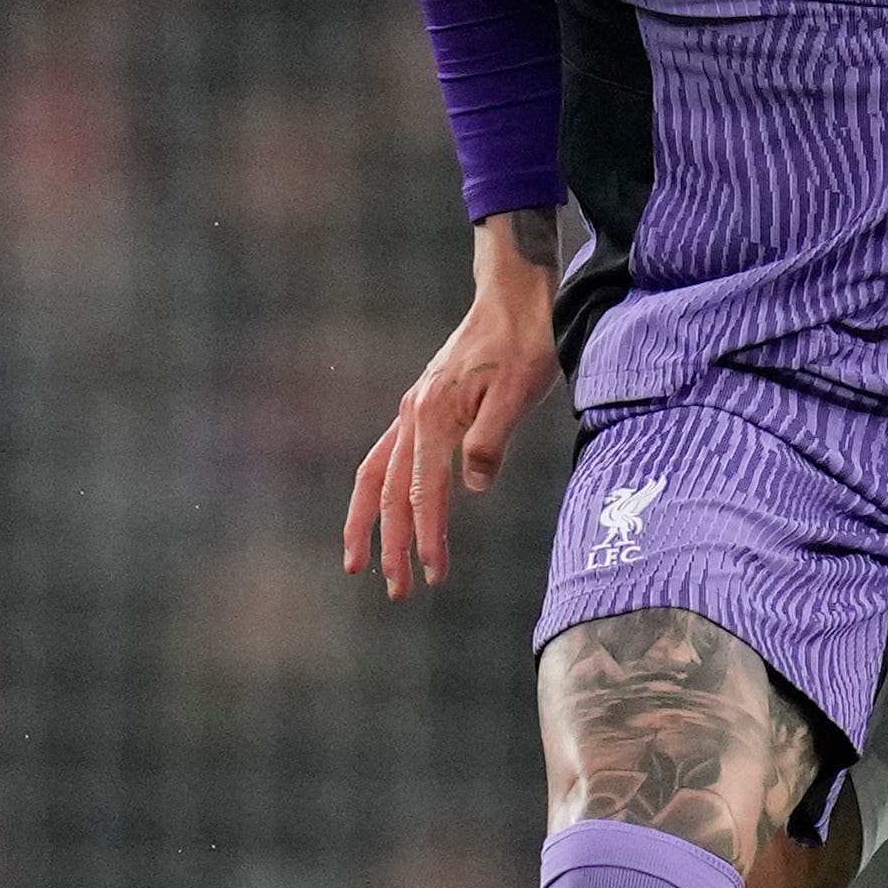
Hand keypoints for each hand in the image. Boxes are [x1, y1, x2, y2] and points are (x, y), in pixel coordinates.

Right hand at [342, 215, 562, 594]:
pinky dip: (382, 491)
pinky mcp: (422, 406)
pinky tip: (390, 514)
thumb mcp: (521, 392)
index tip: (433, 574)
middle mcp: (413, 413)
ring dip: (369, 522)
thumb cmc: (526, 343)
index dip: (428, 537)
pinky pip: (388, 457)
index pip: (425, 492)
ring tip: (362, 564)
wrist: (517, 297)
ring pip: (377, 474)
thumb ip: (491, 440)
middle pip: (389, 490)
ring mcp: (413, 409)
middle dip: (390, 544)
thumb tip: (472, 487)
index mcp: (434, 414)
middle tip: (396, 590)